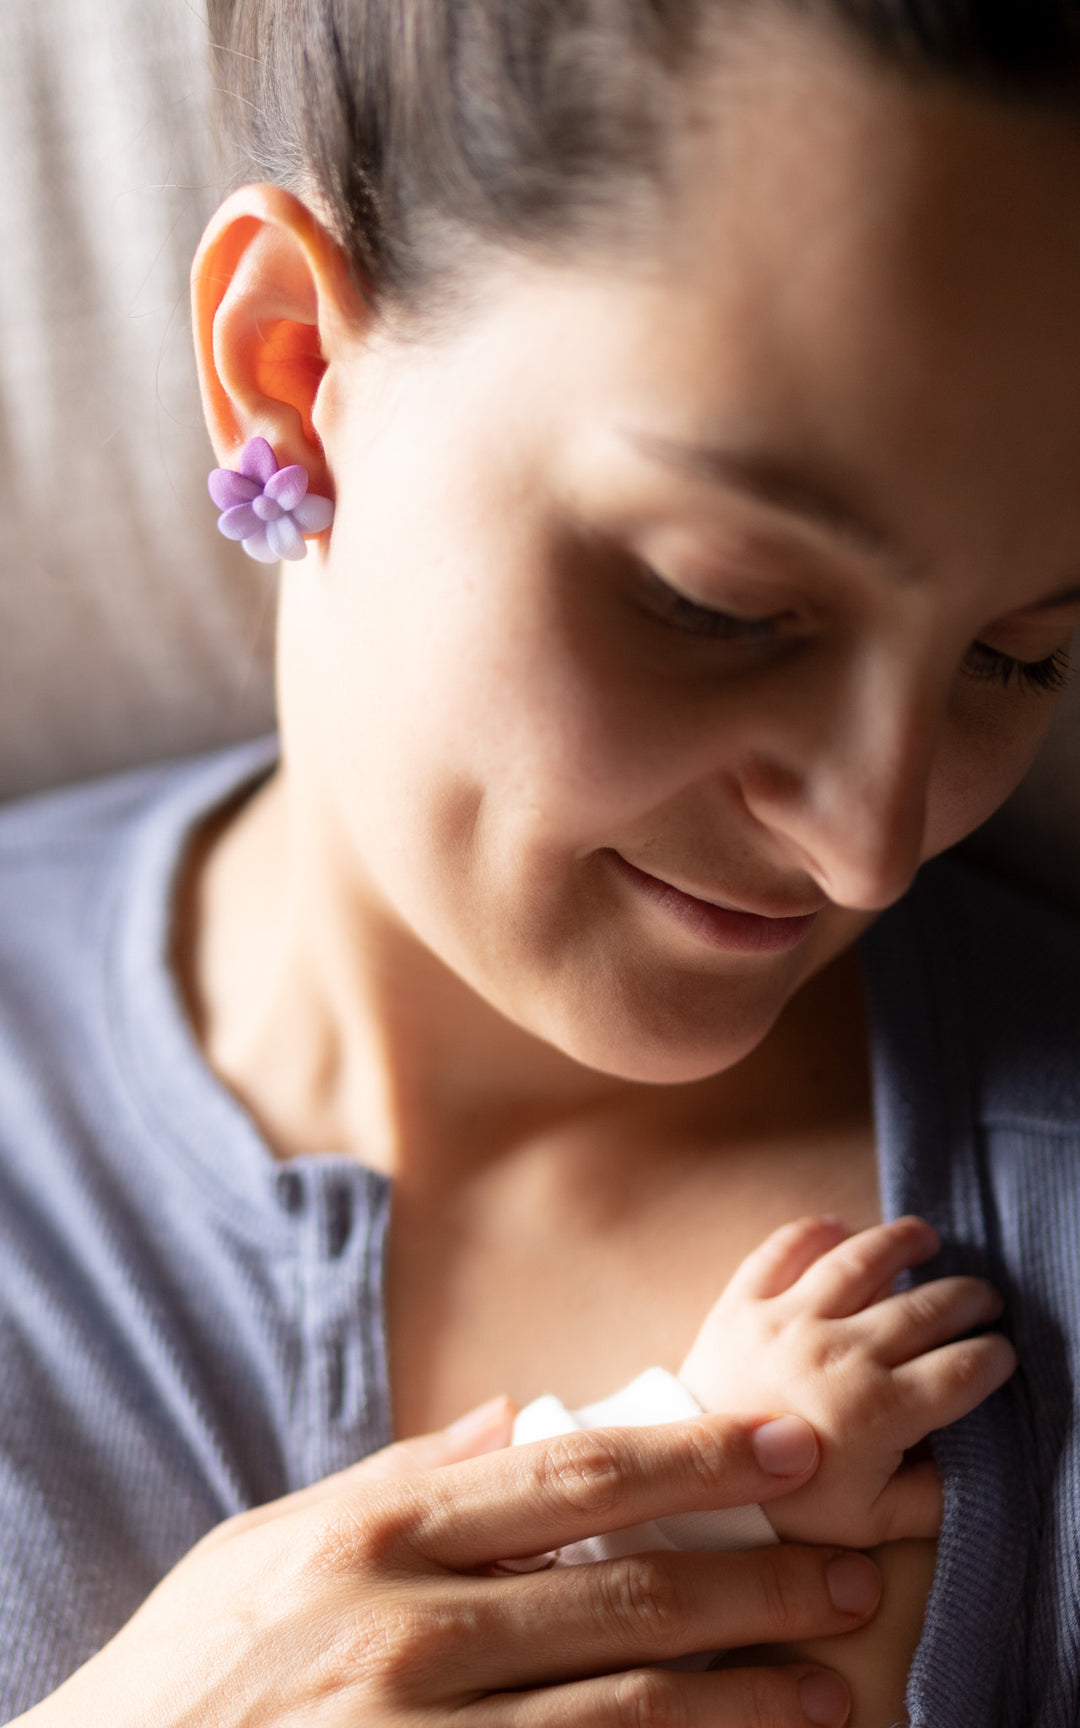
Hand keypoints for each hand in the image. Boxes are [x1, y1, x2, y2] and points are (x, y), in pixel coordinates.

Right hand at [16, 1400, 879, 1727]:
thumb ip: (392, 1474)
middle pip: (624, 1591)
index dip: (696, 1456)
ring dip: (743, 1697)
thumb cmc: (189, 1665)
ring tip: (828, 1685)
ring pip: (623, 1710)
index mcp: (379, 1532)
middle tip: (849, 1568)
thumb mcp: (266, 1540)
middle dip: (754, 1579)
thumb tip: (506, 1414)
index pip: (571, 1475)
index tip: (787, 1444)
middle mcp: (409, 1626)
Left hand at [678, 1213, 1016, 1545]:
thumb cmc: (790, 1509)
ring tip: (927, 1239)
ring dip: (902, 1242)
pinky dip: (814, 1230)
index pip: (962, 1369)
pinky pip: (783, 1248)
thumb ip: (935, 1496)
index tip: (1001, 1354)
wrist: (696, 1491)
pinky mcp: (742, 1302)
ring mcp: (788, 1321)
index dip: (994, 1357)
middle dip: (969, 1299)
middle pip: (927, 1307)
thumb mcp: (874, 1522)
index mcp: (879, 1411)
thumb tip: (974, 1459)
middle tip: (985, 1299)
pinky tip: (840, 1228)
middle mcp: (839, 1354)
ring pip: (862, 1259)